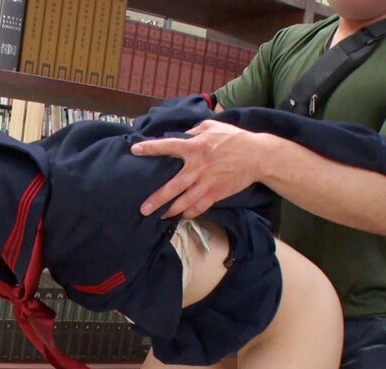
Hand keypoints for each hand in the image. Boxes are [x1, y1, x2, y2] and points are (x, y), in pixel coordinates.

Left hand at [131, 120, 264, 218]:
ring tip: (159, 216)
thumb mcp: (212, 127)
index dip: (150, 148)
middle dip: (157, 200)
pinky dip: (189, 213)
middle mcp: (198, 168)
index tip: (135, 150)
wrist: (258, 156)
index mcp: (195, 147)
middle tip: (143, 209)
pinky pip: (199, 208)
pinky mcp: (216, 194)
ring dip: (170, 211)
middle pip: (172, 187)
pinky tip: (182, 215)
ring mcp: (207, 183)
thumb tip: (178, 136)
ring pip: (184, 203)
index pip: (168, 146)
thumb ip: (193, 132)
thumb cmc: (234, 138)